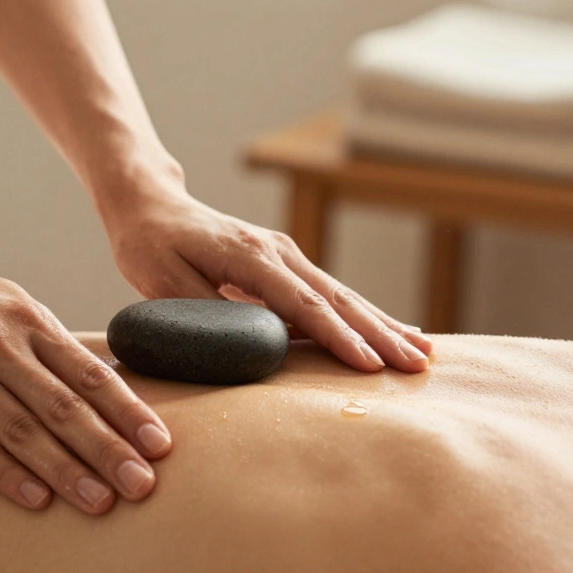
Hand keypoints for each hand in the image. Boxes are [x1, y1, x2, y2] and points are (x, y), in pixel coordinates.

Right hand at [0, 246, 171, 514]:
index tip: (160, 444)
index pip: (89, 373)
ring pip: (23, 431)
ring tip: (101, 502)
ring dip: (66, 471)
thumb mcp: (5, 302)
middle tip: (144, 485)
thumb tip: (103, 383)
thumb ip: (48, 341)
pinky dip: (7, 474)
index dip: (128, 411)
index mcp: (27, 319)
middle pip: (65, 406)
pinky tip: (37, 499)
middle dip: (109, 448)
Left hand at [102, 179, 433, 372]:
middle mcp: (278, 252)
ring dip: (383, 325)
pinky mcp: (285, 264)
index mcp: (250, 257)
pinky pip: (331, 294)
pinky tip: (394, 332)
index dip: (336, 336)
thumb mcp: (160, 280)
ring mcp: (286, 255)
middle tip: (416, 367)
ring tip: (422, 353)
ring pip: (342, 295)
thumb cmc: (149, 245)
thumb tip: (250, 341)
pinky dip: (365, 315)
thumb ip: (204, 310)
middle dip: (379, 334)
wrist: (151, 206)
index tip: (367, 364)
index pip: (302, 304)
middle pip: (337, 298)